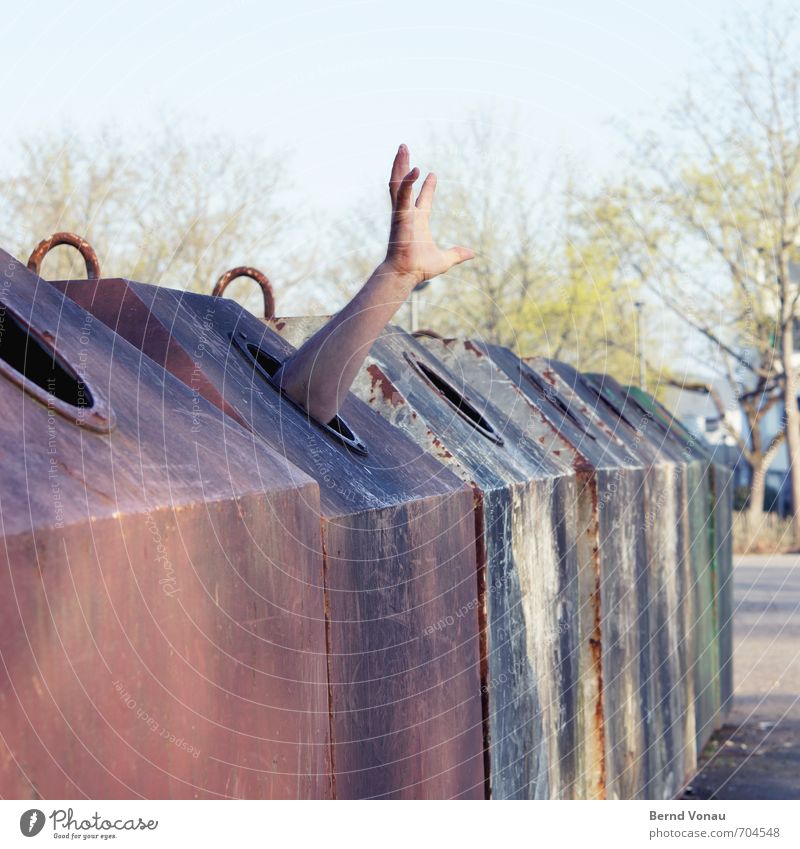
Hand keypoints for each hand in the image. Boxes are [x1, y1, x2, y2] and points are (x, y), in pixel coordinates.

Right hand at [384, 144, 473, 286]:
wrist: (406, 273)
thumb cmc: (420, 268)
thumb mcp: (444, 259)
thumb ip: (456, 254)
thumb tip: (472, 254)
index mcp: (417, 221)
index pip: (422, 199)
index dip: (427, 186)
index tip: (432, 174)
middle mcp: (407, 213)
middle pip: (404, 184)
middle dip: (404, 166)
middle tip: (405, 149)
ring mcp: (401, 212)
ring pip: (397, 183)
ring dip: (400, 164)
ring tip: (403, 147)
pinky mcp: (400, 214)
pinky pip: (402, 193)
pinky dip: (407, 180)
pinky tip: (415, 169)